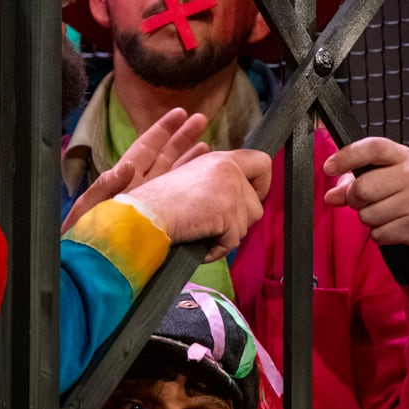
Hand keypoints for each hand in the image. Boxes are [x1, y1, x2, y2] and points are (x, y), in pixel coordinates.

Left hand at [61, 107, 209, 233]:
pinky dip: (192, 191)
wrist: (89, 265)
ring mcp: (151, 203)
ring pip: (174, 177)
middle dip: (182, 138)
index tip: (179, 113)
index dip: (162, 130)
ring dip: (190, 161)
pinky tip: (207, 185)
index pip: (145, 148)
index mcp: (123, 179)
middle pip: (164, 156)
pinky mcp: (158, 221)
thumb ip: (104, 188)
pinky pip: (178, 202)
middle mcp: (139, 188)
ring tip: (209, 148)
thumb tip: (125, 167)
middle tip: (202, 121)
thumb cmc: (83, 238)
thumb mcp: (89, 210)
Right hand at [122, 148, 271, 261]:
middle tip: (217, 224)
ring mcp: (230, 190)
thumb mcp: (193, 178)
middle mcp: (229, 169)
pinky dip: (216, 249)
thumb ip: (219, 181)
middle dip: (240, 220)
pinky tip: (199, 243)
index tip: (249, 197)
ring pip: (247, 224)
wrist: (145, 214)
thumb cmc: (160, 202)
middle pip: (257, 204)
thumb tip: (245, 196)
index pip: (262, 163)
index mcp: (220, 159)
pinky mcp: (228, 211)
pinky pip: (233, 241)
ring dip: (227, 234)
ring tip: (202, 231)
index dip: (261, 184)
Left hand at [323, 137, 408, 250]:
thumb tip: (332, 195)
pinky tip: (393, 226)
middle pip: (362, 188)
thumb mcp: (394, 175)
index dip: (346, 156)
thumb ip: (360, 179)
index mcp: (403, 156)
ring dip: (368, 219)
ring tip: (385, 214)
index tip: (329, 167)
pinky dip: (379, 234)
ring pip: (367, 215)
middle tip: (364, 201)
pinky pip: (379, 234)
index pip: (371, 148)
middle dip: (354, 199)